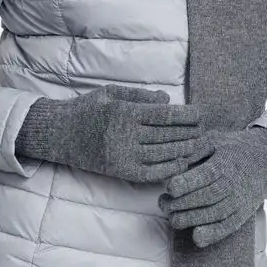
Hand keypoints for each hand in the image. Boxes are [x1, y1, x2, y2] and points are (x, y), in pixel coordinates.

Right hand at [17, 85, 213, 183]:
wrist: (60, 134)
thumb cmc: (87, 108)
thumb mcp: (111, 93)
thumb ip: (140, 96)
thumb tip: (168, 100)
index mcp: (125, 112)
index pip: (165, 115)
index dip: (187, 115)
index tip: (201, 114)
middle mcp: (126, 135)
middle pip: (167, 136)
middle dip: (190, 133)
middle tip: (206, 132)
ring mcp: (123, 155)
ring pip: (162, 155)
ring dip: (184, 151)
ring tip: (199, 147)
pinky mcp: (120, 171)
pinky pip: (150, 172)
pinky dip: (168, 169)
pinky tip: (181, 163)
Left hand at [157, 126, 266, 246]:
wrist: (266, 160)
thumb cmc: (233, 149)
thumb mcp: (214, 140)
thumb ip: (195, 150)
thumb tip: (175, 163)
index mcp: (225, 164)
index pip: (205, 176)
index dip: (186, 183)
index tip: (170, 187)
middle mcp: (233, 184)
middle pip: (205, 198)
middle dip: (180, 204)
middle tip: (163, 203)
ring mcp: (239, 202)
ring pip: (213, 215)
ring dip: (190, 219)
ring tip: (171, 217)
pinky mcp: (242, 215)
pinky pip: (227, 228)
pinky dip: (213, 235)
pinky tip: (196, 237)